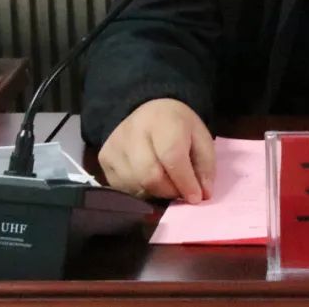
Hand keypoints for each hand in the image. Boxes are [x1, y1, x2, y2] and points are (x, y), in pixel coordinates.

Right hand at [97, 98, 214, 201]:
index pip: (172, 157)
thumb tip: (202, 195)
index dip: (185, 181)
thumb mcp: (200, 138)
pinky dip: (140, 192)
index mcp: (162, 120)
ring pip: (136, 186)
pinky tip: (148, 180)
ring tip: (165, 183)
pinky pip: (123, 188)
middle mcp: (133, 131)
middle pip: (150, 176)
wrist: (147, 111)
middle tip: (180, 191)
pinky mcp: (103, 159)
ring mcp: (115, 145)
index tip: (196, 197)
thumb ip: (205, 166)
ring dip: (155, 193)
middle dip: (170, 190)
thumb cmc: (177, 127)